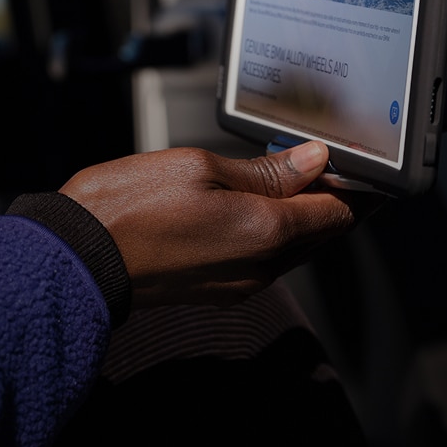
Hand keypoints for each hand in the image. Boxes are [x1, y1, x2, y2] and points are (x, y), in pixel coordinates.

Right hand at [61, 140, 374, 308]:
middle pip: (321, 232)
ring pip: (295, 245)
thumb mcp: (201, 167)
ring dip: (305, 212)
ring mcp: (239, 282)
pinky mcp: (218, 286)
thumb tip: (312, 160)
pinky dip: (276, 227)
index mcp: (266, 233)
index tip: (368, 164)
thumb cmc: (130, 208)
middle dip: (336, 197)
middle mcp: (261, 267)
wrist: (77, 259)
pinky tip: (262, 198)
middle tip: (341, 160)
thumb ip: (264, 171)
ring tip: (302, 169)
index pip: (338, 213)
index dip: (359, 186)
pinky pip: (265, 256)